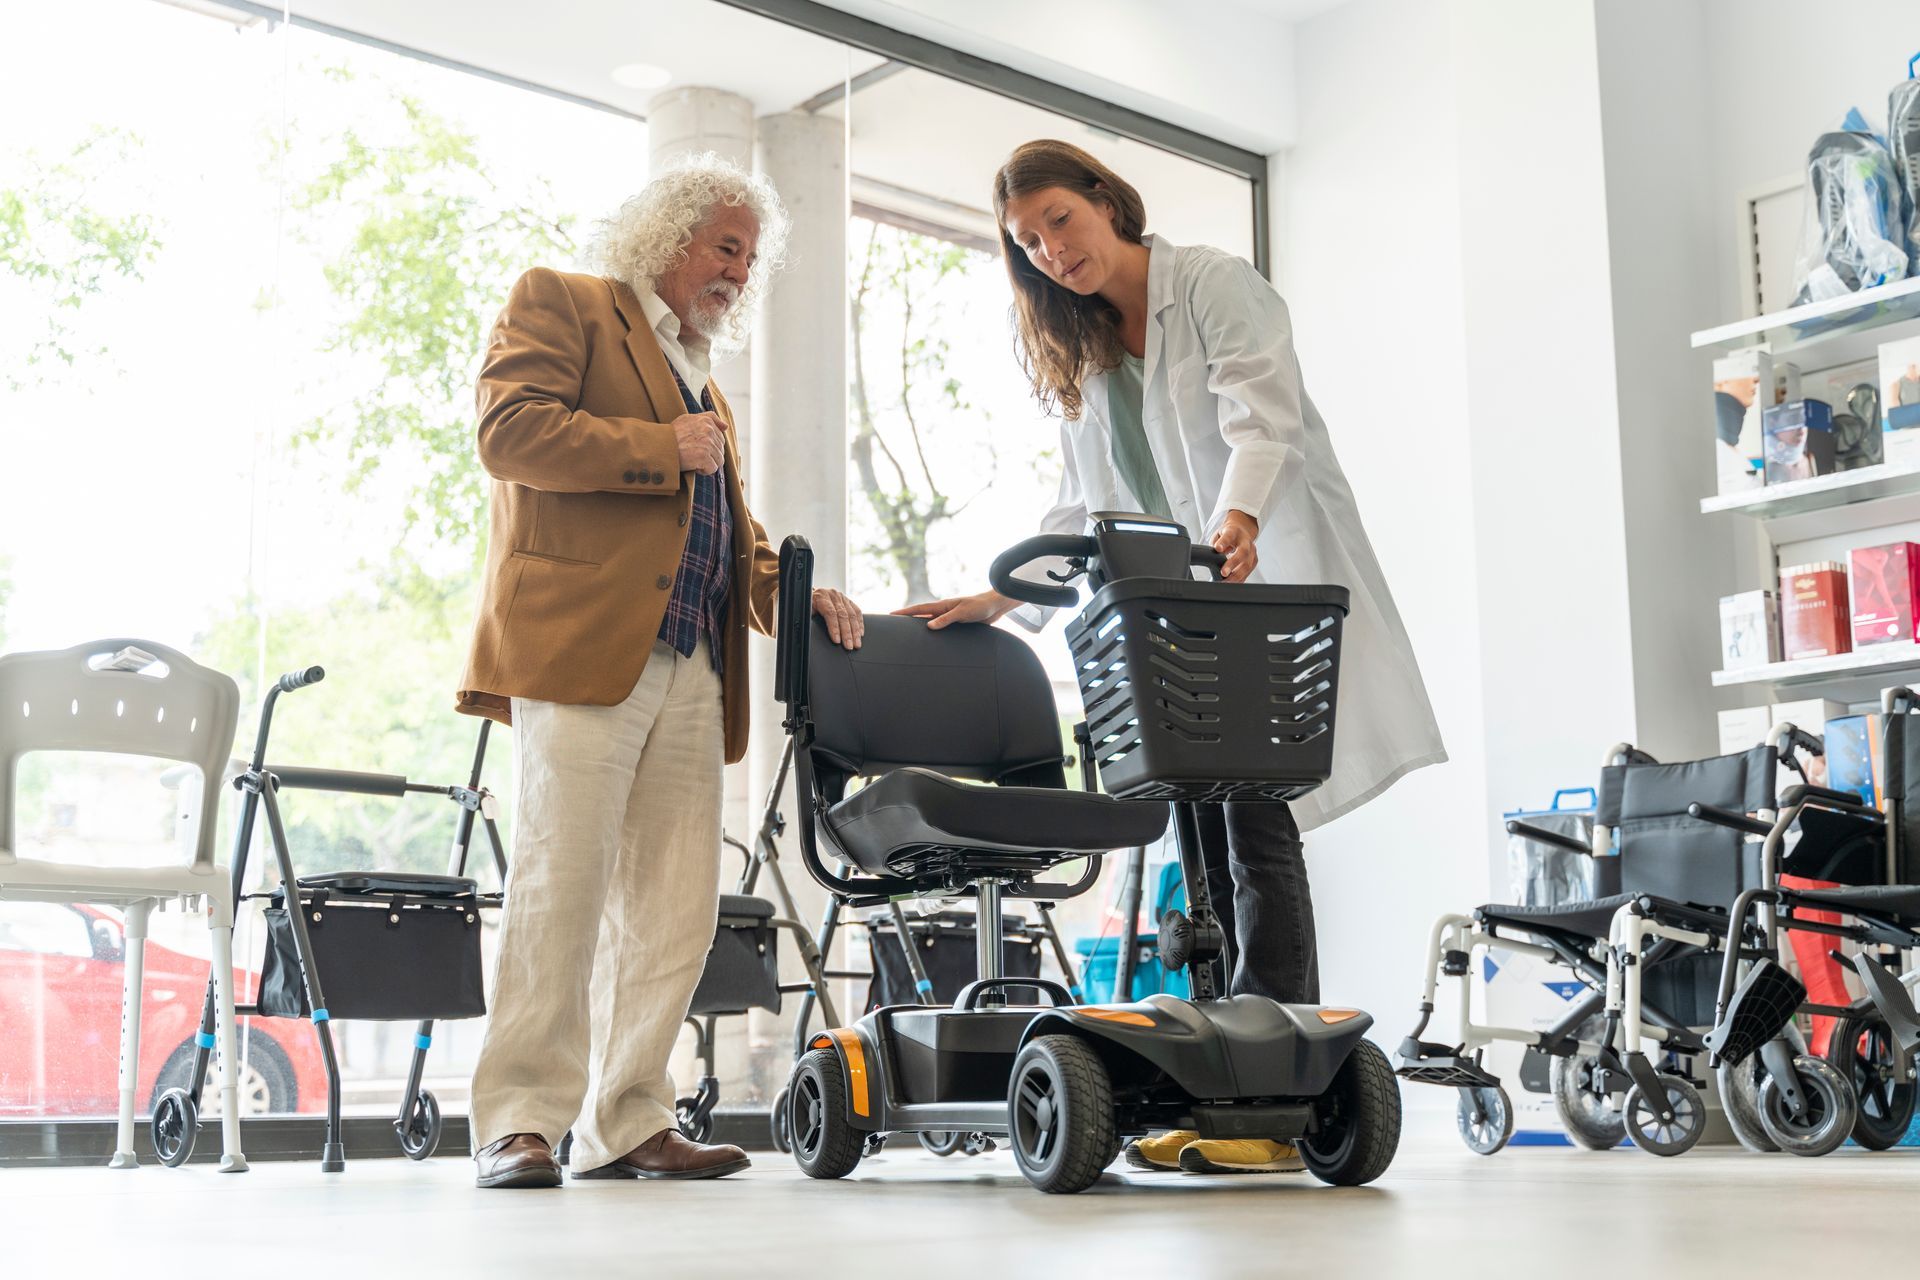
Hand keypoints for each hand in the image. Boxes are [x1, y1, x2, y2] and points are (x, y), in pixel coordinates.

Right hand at [673, 411, 725, 475]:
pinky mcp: (704, 456)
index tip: (696, 447)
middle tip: (693, 454)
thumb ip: (709, 418)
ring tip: (693, 460)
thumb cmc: (671, 435)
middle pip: (720, 450)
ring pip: (719, 460)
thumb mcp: (688, 419)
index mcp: (706, 421)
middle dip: (710, 455)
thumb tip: (725, 426)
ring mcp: (707, 444)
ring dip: (707, 463)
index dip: (710, 446)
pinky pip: (713, 468)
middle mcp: (709, 430)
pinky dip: (704, 471)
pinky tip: (693, 466)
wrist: (658, 447)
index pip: (720, 438)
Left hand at [811, 588, 863, 649]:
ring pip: (852, 615)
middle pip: (843, 615)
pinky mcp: (848, 601)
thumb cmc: (808, 606)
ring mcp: (842, 597)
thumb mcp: (805, 611)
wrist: (812, 595)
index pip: (830, 613)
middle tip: (849, 646)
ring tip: (856, 644)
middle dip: (847, 633)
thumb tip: (809, 632)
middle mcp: (833, 595)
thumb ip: (809, 618)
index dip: (834, 628)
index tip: (837, 640)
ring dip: (855, 631)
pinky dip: (859, 624)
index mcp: (821, 597)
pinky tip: (860, 634)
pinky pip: (857, 612)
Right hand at [891, 590, 1018, 629]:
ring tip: (907, 637)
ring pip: (931, 624)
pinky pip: (941, 630)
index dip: (905, 612)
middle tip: (894, 628)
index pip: (919, 609)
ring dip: (920, 628)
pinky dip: (934, 634)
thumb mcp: (962, 613)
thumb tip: (928, 626)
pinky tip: (931, 641)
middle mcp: (944, 611)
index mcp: (943, 606)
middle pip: (922, 617)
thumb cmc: (980, 607)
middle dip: (908, 621)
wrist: (995, 607)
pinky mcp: (957, 625)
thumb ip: (946, 619)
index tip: (891, 615)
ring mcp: (950, 618)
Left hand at [1211, 511, 1258, 582]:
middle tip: (1223, 573)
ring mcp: (1252, 551)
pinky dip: (1240, 579)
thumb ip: (1216, 542)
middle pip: (1243, 552)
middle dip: (1233, 563)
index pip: (1229, 536)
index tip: (1217, 548)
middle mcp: (1246, 541)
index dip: (1223, 542)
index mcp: (1234, 532)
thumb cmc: (1228, 534)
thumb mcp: (1219, 534)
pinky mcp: (1254, 560)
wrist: (1242, 531)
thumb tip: (1215, 554)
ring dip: (1237, 575)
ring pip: (1247, 564)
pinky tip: (1232, 583)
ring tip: (1225, 582)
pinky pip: (1248, 571)